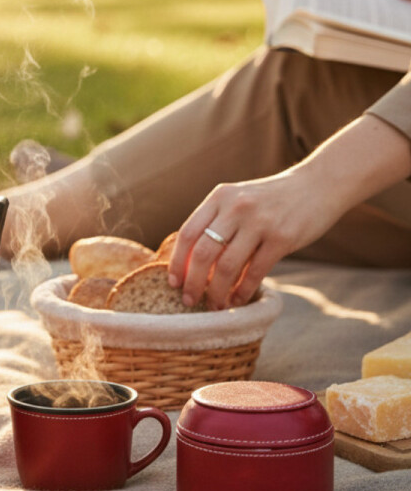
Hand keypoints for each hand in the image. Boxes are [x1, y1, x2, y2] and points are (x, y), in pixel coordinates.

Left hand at [167, 167, 335, 309]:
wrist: (318, 185)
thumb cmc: (273, 199)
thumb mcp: (240, 199)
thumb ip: (218, 221)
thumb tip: (191, 261)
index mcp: (220, 197)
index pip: (187, 233)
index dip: (177, 262)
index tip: (173, 282)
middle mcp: (236, 207)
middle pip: (202, 253)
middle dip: (193, 282)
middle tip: (188, 300)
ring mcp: (259, 222)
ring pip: (226, 266)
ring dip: (217, 292)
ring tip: (215, 305)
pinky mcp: (281, 238)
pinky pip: (255, 272)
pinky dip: (242, 291)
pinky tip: (238, 300)